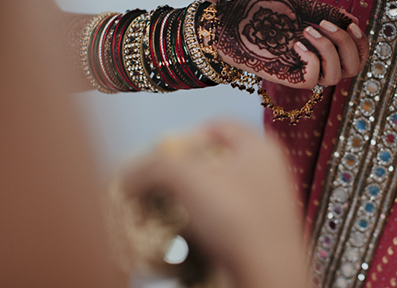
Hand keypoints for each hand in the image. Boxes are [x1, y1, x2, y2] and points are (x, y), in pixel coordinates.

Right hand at [121, 122, 308, 287]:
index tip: (163, 155)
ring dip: (187, 201)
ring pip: (216, 192)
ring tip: (165, 214)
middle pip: (214, 160)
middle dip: (182, 172)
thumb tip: (128, 175)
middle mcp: (267, 172)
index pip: (218, 125)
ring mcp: (266, 204)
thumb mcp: (188, 182)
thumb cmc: (238, 223)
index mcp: (261, 148)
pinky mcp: (259, 233)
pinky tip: (183, 238)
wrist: (268, 280)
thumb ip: (154, 168)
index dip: (186, 135)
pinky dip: (200, 224)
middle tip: (158, 185)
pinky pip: (222, 219)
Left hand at [213, 0, 368, 88]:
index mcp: (321, 46)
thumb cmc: (259, 12)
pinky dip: (311, 60)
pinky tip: (296, 43)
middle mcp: (315, 61)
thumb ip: (324, 12)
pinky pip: (312, 81)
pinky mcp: (284, 77)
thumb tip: (351, 20)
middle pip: (353, 69)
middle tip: (324, 25)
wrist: (228, 20)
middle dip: (347, 45)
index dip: (362, 44)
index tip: (352, 24)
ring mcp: (300, 70)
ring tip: (306, 31)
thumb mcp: (298, 6)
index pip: (356, 57)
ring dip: (329, 50)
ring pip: (336, 77)